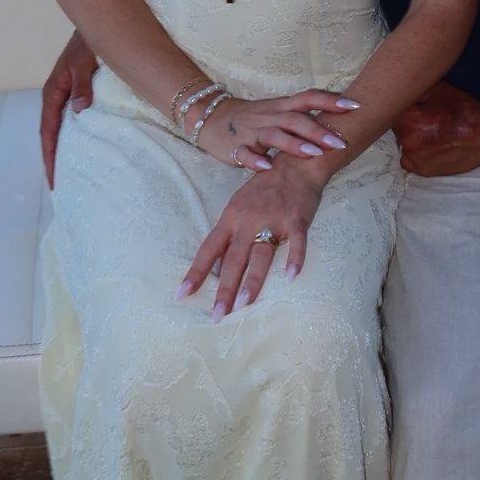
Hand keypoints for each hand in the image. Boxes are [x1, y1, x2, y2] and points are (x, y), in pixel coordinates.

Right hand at [41, 31, 98, 189]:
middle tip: (58, 184)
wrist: (97, 22)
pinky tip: (82, 143)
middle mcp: (56, 94)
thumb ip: (82, 85)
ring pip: (60, 126)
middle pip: (51, 133)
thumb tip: (77, 110)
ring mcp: (66, 92)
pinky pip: (70, 117)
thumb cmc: (89, 42)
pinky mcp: (76, 89)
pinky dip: (72, 133)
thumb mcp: (85, 62)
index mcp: (54, 91)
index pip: (48, 130)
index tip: (53, 179)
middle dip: (52, 158)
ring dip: (61, 147)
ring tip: (67, 170)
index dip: (50, 155)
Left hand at [177, 162, 322, 319]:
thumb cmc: (265, 186)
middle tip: (217, 315)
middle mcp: (248, 219)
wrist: (296, 163)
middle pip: (233, 259)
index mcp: (231, 217)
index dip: (196, 272)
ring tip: (244, 305)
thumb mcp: (239, 205)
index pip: (209, 249)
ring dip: (252, 280)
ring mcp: (273, 219)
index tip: (182, 295)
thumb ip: (229, 234)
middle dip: (224, 289)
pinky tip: (291, 277)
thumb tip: (216, 266)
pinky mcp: (297, 219)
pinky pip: (297, 242)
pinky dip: (295, 259)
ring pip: (261, 254)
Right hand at [188, 90, 360, 170]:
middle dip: (318, 130)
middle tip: (339, 142)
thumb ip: (303, 118)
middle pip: (296, 119)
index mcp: (282, 106)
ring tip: (313, 154)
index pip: (309, 97)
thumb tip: (338, 124)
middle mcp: (269, 116)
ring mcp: (251, 131)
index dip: (331, 100)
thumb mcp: (278, 113)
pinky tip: (268, 167)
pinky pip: (245, 153)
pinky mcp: (235, 147)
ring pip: (274, 134)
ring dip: (294, 144)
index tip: (354, 105)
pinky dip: (256, 160)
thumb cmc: (253, 119)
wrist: (212, 119)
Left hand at [392, 80, 479, 176]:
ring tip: (426, 131)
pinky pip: (408, 161)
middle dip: (406, 120)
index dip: (401, 105)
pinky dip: (414, 153)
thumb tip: (405, 89)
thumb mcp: (438, 88)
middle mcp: (406, 140)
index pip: (391, 109)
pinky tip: (425, 145)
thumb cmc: (463, 108)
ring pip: (402, 143)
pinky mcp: (424, 171)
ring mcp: (414, 157)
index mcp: (407, 118)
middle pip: (396, 127)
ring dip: (410, 137)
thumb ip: (417, 89)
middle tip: (421, 116)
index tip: (410, 103)